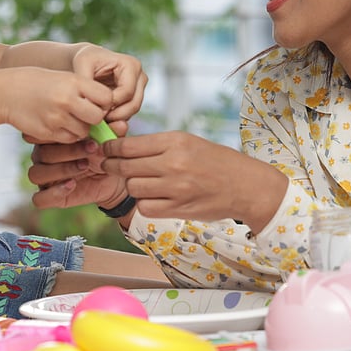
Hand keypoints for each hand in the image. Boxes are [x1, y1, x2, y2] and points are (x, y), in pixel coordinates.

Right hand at [0, 67, 111, 143]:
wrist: (6, 92)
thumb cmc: (38, 82)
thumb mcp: (64, 77)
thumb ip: (86, 90)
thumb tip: (108, 108)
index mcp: (74, 81)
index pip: (106, 97)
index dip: (105, 102)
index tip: (97, 101)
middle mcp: (66, 99)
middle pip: (97, 117)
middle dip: (95, 118)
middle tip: (86, 113)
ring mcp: (56, 118)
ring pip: (84, 131)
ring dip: (81, 128)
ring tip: (69, 117)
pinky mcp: (48, 132)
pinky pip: (69, 139)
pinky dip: (69, 135)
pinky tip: (60, 124)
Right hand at [27, 132, 129, 210]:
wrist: (112, 179)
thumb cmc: (103, 153)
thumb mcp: (106, 142)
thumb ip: (111, 132)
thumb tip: (121, 124)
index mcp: (50, 140)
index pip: (46, 134)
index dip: (64, 134)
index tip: (90, 135)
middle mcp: (42, 158)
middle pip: (42, 154)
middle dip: (68, 151)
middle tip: (92, 149)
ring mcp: (43, 178)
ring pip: (36, 174)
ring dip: (61, 170)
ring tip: (84, 166)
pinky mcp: (47, 197)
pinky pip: (39, 198)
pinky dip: (54, 193)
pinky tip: (72, 185)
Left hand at [71, 45, 146, 121]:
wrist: (89, 62)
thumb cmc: (86, 60)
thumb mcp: (82, 63)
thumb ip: (86, 81)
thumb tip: (90, 102)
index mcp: (132, 65)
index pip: (127, 92)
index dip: (110, 104)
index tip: (93, 108)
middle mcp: (140, 76)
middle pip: (134, 104)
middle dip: (115, 115)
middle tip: (97, 119)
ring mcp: (140, 88)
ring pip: (132, 111)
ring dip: (116, 119)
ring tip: (97, 118)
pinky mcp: (135, 97)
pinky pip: (129, 113)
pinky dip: (116, 119)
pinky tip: (102, 117)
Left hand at [101, 131, 286, 226]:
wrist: (245, 185)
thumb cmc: (216, 161)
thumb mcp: (189, 142)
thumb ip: (158, 146)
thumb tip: (124, 148)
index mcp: (175, 141)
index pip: (129, 145)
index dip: (111, 148)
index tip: (105, 149)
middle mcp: (174, 163)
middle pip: (125, 167)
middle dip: (111, 166)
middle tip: (107, 165)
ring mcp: (176, 188)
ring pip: (133, 187)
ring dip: (130, 185)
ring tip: (138, 181)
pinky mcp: (178, 208)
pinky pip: (146, 207)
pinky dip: (144, 203)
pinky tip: (151, 197)